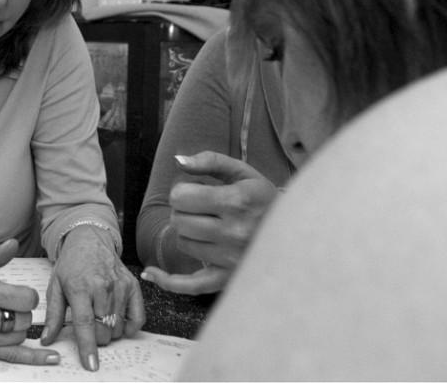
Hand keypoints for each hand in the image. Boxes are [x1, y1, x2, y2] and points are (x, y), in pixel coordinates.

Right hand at [0, 238, 59, 364]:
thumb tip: (14, 244)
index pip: (24, 299)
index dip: (28, 294)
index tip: (19, 291)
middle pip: (24, 318)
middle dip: (22, 309)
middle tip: (9, 302)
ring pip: (20, 335)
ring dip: (19, 325)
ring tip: (4, 314)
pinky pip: (11, 356)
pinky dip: (32, 357)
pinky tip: (51, 357)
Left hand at [41, 225, 144, 370]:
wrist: (89, 240)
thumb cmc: (71, 264)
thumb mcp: (55, 286)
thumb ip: (52, 315)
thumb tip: (46, 339)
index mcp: (80, 287)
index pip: (85, 324)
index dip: (88, 347)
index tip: (91, 364)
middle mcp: (102, 286)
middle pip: (103, 329)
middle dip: (96, 338)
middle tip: (89, 329)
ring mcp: (119, 286)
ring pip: (118, 326)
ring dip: (110, 332)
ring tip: (100, 318)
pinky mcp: (132, 285)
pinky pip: (137, 317)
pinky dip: (129, 327)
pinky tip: (119, 324)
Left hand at [142, 151, 278, 294]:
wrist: (295, 231)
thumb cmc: (261, 198)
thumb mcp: (242, 172)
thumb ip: (210, 161)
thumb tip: (178, 161)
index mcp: (236, 202)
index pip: (180, 197)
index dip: (182, 192)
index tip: (195, 191)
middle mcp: (234, 232)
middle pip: (178, 221)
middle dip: (183, 211)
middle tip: (201, 208)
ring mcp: (230, 259)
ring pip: (183, 244)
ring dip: (187, 233)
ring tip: (208, 226)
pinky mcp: (228, 279)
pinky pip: (190, 285)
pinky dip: (167, 280)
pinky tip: (151, 273)